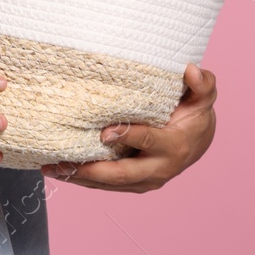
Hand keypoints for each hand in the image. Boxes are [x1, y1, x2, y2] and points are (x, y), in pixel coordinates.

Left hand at [39, 63, 216, 191]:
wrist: (198, 142)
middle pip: (123, 173)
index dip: (126, 135)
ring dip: (80, 178)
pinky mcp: (135, 184)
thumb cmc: (194, 115)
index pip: (147, 140)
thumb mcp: (202, 98)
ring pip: (111, 183)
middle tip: (63, 162)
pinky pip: (108, 185)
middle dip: (92, 170)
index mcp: (173, 145)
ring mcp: (146, 180)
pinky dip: (85, 180)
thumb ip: (201, 84)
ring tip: (52, 168)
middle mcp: (160, 168)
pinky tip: (62, 172)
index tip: (104, 132)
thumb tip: (191, 69)